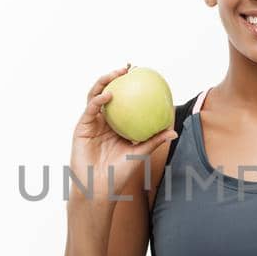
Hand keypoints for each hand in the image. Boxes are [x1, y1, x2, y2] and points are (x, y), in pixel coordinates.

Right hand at [69, 64, 176, 199]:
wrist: (99, 187)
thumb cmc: (120, 174)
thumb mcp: (140, 154)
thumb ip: (154, 140)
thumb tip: (174, 130)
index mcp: (117, 125)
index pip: (124, 101)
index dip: (130, 87)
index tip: (143, 76)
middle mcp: (104, 121)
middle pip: (108, 93)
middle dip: (116, 78)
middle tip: (128, 68)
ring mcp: (92, 123)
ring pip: (96, 96)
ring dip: (104, 82)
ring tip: (116, 74)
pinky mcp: (82, 127)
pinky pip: (90, 109)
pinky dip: (98, 100)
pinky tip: (108, 95)